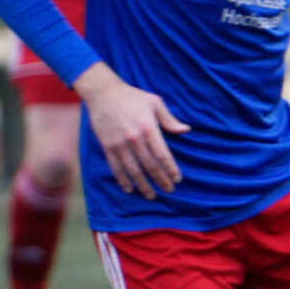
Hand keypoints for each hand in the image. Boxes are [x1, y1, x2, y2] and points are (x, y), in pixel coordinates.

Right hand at [76, 65, 190, 198]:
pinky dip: (123, 180)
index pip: (163, 154)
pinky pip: (116, 168)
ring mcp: (119, 144)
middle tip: (169, 190)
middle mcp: (134, 139)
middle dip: (160, 180)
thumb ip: (169, 120)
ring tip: (151, 195)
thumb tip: (186, 130)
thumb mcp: (155, 103)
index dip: (171, 169)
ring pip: (133, 171)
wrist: (103, 93)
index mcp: (148, 128)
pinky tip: (130, 189)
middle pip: (150, 165)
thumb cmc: (133, 97)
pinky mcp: (107, 147)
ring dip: (143, 185)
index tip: (178, 179)